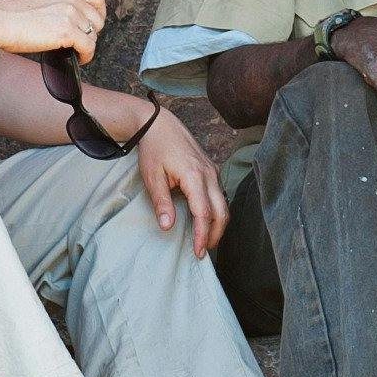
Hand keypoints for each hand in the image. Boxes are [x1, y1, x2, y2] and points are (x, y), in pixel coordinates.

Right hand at [0, 0, 106, 64]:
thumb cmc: (10, 15)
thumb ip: (56, 4)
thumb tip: (64, 20)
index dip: (99, 13)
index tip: (94, 24)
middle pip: (98, 18)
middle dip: (93, 32)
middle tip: (82, 41)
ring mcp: (70, 14)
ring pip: (94, 34)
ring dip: (87, 45)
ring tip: (77, 52)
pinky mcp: (67, 31)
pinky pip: (88, 47)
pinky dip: (86, 56)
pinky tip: (78, 59)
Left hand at [129, 100, 226, 253]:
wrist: (159, 124)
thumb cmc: (154, 149)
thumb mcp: (152, 176)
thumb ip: (162, 202)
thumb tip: (168, 226)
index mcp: (195, 176)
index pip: (203, 214)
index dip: (201, 235)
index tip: (197, 252)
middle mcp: (209, 174)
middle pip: (221, 212)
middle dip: (215, 235)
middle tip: (203, 251)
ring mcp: (213, 171)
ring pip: (224, 203)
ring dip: (218, 224)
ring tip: (206, 240)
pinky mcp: (211, 169)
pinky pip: (220, 194)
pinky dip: (217, 211)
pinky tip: (206, 220)